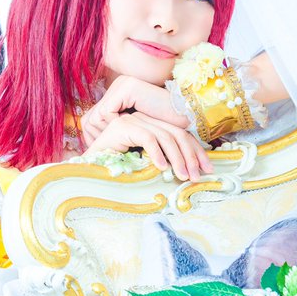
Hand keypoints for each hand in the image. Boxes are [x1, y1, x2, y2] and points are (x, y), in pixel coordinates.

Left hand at [79, 75, 189, 148]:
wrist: (187, 117)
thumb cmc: (167, 128)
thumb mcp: (138, 127)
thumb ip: (120, 129)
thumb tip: (96, 141)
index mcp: (119, 93)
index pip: (92, 118)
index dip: (94, 137)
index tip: (103, 151)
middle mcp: (119, 85)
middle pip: (90, 118)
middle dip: (94, 137)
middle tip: (105, 149)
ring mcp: (122, 85)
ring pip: (95, 117)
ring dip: (105, 133)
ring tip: (115, 143)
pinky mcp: (128, 88)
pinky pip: (106, 114)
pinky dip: (112, 127)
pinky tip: (124, 133)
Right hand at [83, 111, 211, 181]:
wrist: (89, 170)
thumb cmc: (118, 171)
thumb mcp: (148, 164)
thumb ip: (165, 160)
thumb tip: (192, 170)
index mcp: (152, 125)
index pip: (180, 134)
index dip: (196, 150)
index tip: (207, 168)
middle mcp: (144, 118)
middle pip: (176, 133)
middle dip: (191, 155)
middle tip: (197, 176)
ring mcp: (132, 120)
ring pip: (164, 136)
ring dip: (177, 158)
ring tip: (182, 176)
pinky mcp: (122, 126)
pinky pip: (147, 138)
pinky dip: (157, 154)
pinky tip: (161, 168)